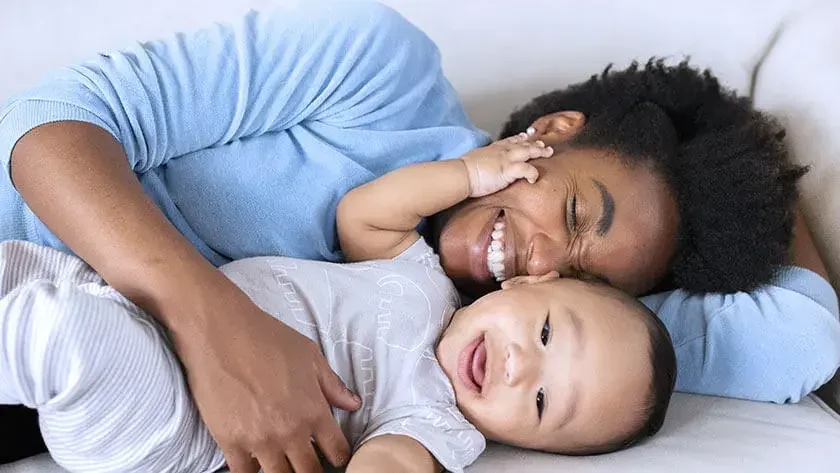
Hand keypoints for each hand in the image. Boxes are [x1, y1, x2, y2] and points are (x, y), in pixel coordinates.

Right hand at [176, 279, 361, 472]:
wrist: (221, 332)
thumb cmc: (267, 338)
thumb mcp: (310, 356)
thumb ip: (333, 385)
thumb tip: (354, 404)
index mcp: (313, 411)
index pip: (337, 452)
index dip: (339, 456)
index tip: (334, 454)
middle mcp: (290, 431)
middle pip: (309, 472)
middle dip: (313, 469)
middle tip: (308, 461)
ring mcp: (259, 440)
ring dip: (283, 470)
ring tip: (283, 460)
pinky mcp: (230, 442)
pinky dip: (251, 469)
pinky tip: (255, 460)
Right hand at [460, 133, 552, 197]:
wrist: (461, 174)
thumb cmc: (463, 171)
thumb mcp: (473, 161)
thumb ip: (481, 162)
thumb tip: (479, 168)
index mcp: (493, 149)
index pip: (509, 141)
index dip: (519, 138)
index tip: (525, 136)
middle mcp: (502, 151)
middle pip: (522, 144)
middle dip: (534, 143)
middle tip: (543, 144)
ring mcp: (506, 159)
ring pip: (528, 151)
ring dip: (539, 151)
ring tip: (548, 152)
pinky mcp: (509, 170)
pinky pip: (526, 169)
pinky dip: (532, 173)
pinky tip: (535, 178)